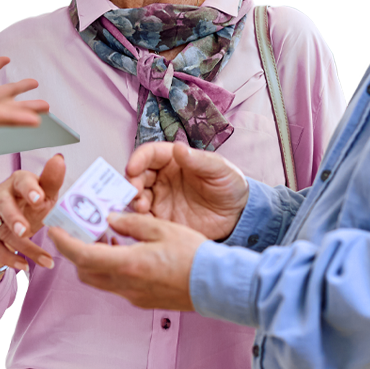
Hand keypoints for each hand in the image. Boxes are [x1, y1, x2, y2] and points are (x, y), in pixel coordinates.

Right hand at [0, 156, 66, 296]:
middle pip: (4, 205)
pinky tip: (25, 266)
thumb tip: (59, 159)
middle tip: (25, 229)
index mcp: (17, 182)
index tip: (40, 199)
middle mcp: (1, 196)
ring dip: (23, 245)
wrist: (3, 224)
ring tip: (42, 258)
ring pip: (2, 230)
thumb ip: (51, 180)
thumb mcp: (42, 193)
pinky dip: (9, 258)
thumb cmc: (27, 204)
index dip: (30, 189)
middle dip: (14, 217)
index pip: (21, 181)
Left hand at [47, 211, 202, 311]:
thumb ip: (131, 222)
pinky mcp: (143, 300)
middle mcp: (126, 285)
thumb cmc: (194, 255)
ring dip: (94, 261)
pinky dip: (111, 268)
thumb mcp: (162, 228)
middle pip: (85, 272)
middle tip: (81, 230)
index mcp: (128, 264)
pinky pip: (117, 285)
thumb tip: (110, 219)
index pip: (82, 256)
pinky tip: (125, 251)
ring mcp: (133, 296)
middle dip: (76, 252)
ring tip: (106, 237)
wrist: (217, 286)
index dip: (64, 243)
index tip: (53, 230)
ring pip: (100, 280)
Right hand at [125, 141, 248, 240]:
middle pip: (137, 175)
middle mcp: (161, 177)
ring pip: (136, 196)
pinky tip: (145, 220)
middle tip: (135, 191)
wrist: (238, 217)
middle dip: (132, 181)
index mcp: (173, 159)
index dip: (138, 159)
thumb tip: (179, 148)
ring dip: (133, 200)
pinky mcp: (162, 218)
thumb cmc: (229, 185)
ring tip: (142, 207)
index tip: (133, 168)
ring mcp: (160, 198)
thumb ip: (199, 161)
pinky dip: (139, 219)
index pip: (149, 154)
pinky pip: (144, 218)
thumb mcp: (219, 170)